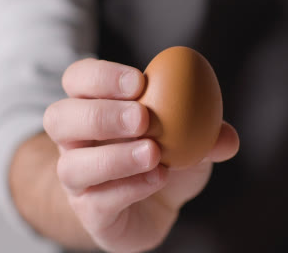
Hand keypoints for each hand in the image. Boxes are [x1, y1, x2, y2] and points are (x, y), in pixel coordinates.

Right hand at [43, 58, 239, 252]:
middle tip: (142, 117)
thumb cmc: (163, 160)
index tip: (139, 81)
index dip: (100, 76)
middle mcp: (75, 142)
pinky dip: (130, 187)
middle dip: (100, 114)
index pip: (78, 80)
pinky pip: (99, 201)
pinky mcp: (89, 212)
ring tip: (153, 152)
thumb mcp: (190, 140)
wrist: (153, 207)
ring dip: (114, 157)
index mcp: (93, 109)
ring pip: (72, 165)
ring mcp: (77, 179)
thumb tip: (228, 137)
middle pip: (59, 118)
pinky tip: (159, 178)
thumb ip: (207, 134)